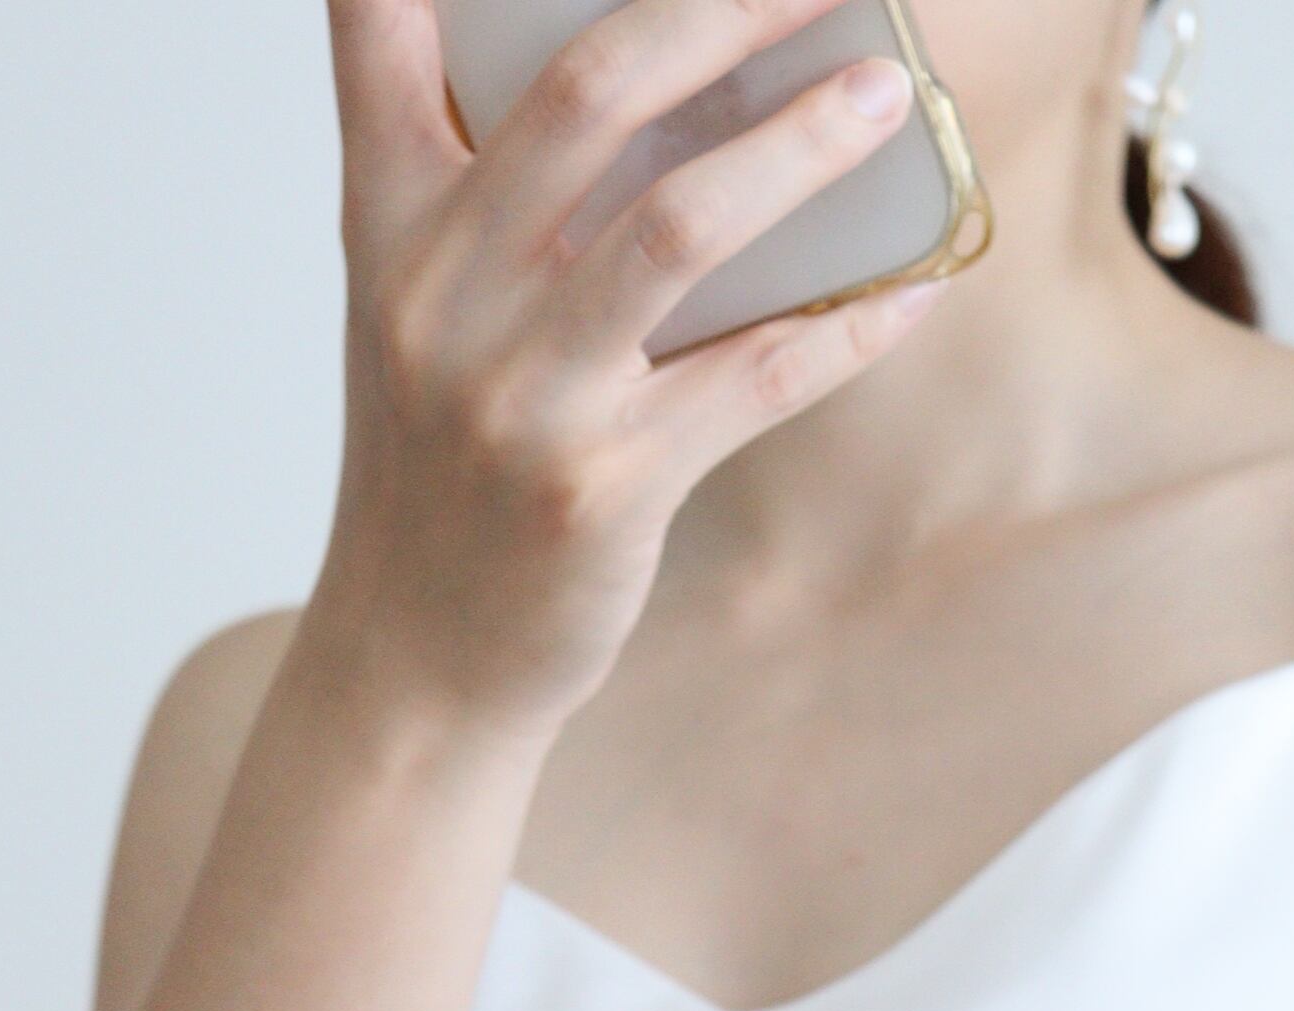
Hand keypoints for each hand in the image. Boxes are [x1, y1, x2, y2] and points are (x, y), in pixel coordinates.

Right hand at [305, 0, 940, 739]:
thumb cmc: (442, 469)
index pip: (378, 25)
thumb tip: (654, 73)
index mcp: (388, 222)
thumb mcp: (417, 310)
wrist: (414, 663)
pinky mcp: (600, 489)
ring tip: (885, 99)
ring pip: (680, 226)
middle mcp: (439, 292)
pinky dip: (847, 329)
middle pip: (590, 89)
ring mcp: (520, 394)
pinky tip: (915, 289)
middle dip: (725, 7)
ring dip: (801, 151)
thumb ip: (477, 185)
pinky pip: (753, 379)